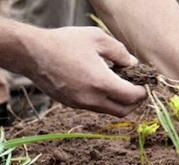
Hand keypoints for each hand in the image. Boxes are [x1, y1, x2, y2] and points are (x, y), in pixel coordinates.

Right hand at [24, 27, 146, 116]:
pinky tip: (101, 85)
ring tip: (120, 85)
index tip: (146, 85)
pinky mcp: (71, 104)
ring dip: (118, 102)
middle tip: (138, 91)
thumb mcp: (97, 38)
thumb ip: (120, 53)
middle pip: (122, 111)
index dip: (143, 92)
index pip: (132, 97)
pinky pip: (94, 107)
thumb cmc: (65, 42)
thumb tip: (133, 65)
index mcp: (101, 83)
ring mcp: (80, 104)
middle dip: (135, 103)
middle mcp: (91, 99)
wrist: (33, 54)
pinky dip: (103, 101)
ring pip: (108, 111)